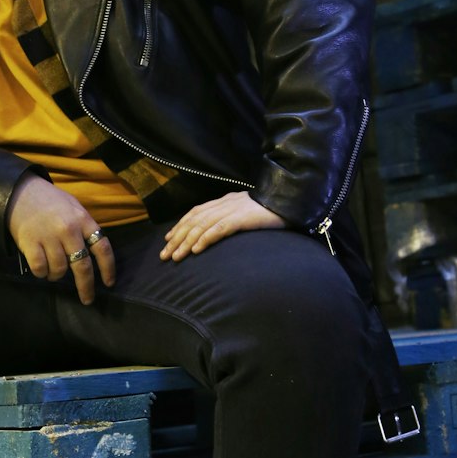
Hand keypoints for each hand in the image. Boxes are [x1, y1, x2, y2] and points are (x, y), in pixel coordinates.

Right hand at [7, 176, 114, 304]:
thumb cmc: (49, 201)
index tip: (109, 283)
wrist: (20, 191)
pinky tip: (41, 268)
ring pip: (60, 270)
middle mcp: (68, 229)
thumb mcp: (73, 207)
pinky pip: (41, 269)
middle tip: (87, 299)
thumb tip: (94, 254)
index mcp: (83, 220)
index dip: (108, 268)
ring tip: (52, 270)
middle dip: (86, 286)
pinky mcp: (30, 243)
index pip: (102, 248)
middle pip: (83, 266)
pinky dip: (42, 273)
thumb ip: (84, 228)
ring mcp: (49, 237)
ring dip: (56, 275)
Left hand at [160, 191, 284, 261]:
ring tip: (175, 257)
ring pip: (202, 226)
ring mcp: (233, 210)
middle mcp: (225, 203)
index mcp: (225, 201)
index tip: (168, 239)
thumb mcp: (248, 211)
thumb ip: (233, 217)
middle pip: (194, 220)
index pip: (196, 212)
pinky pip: (219, 229)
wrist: (292, 200)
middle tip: (164, 255)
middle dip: (177, 238)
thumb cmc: (273, 210)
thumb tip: (220, 229)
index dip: (180, 225)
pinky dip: (205, 239)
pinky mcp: (242, 218)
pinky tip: (195, 250)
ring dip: (186, 242)